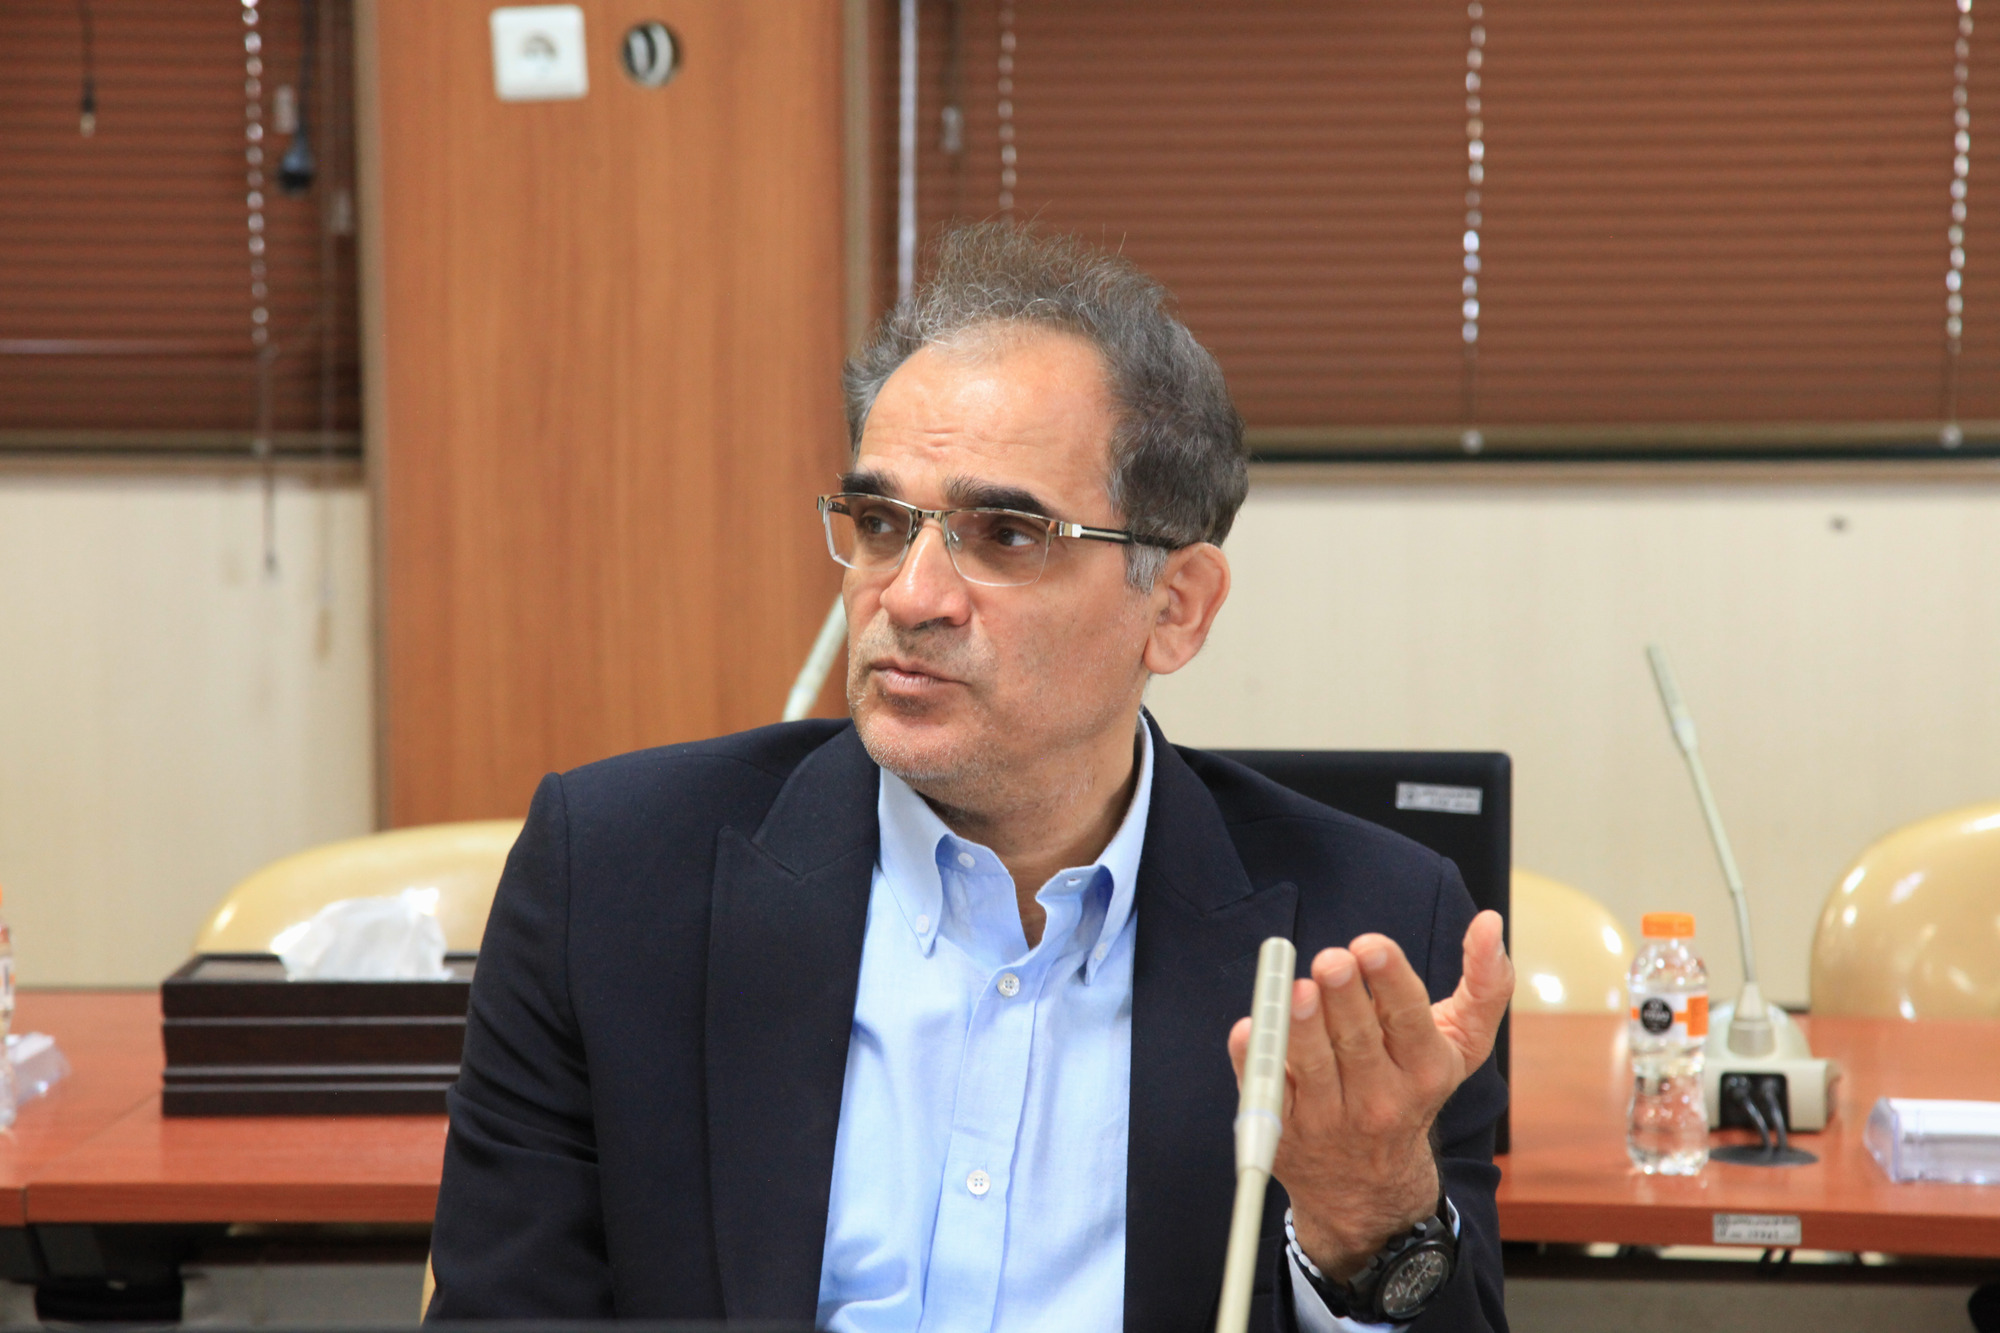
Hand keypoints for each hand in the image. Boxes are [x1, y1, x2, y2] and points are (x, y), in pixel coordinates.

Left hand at [1227, 910, 1512, 1281]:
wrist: (1369, 1187)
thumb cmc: (1412, 1089)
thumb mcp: (1461, 1046)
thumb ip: (1485, 985)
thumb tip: (1488, 921)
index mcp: (1425, 1070)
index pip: (1408, 1020)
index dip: (1390, 982)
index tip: (1370, 946)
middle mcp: (1379, 1099)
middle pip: (1358, 1041)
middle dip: (1344, 997)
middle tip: (1331, 960)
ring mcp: (1329, 1118)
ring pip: (1312, 1065)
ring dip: (1302, 1026)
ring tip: (1297, 989)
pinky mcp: (1284, 1130)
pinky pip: (1266, 1092)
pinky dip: (1255, 1059)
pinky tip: (1252, 1027)